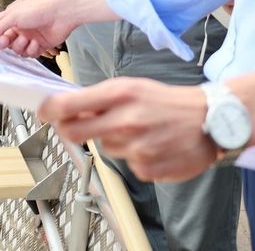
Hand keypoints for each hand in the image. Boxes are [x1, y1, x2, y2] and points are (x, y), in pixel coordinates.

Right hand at [0, 0, 115, 56]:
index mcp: (13, 17)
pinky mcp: (41, 45)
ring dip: (20, 46)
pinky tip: (36, 43)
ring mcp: (31, 36)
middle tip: (5, 41)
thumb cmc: (39, 8)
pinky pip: (30, 53)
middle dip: (5, 42)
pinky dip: (32, 49)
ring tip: (27, 38)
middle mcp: (21, 27)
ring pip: (17, 49)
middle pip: (6, 40)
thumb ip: (0, 26)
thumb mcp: (15, 14)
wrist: (62, 13)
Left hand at [40, 78, 217, 182]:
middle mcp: (124, 120)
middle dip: (70, 128)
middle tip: (80, 124)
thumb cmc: (169, 101)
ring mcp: (135, 147)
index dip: (48, 110)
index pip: (67, 106)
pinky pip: (126, 164)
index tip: (43, 111)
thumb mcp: (133, 86)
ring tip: (139, 130)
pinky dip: (134, 156)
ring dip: (112, 140)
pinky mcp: (145, 168)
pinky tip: (152, 145)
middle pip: (73, 133)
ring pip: (104, 147)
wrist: (212, 120)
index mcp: (120, 94)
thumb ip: (100, 97)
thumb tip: (67, 106)